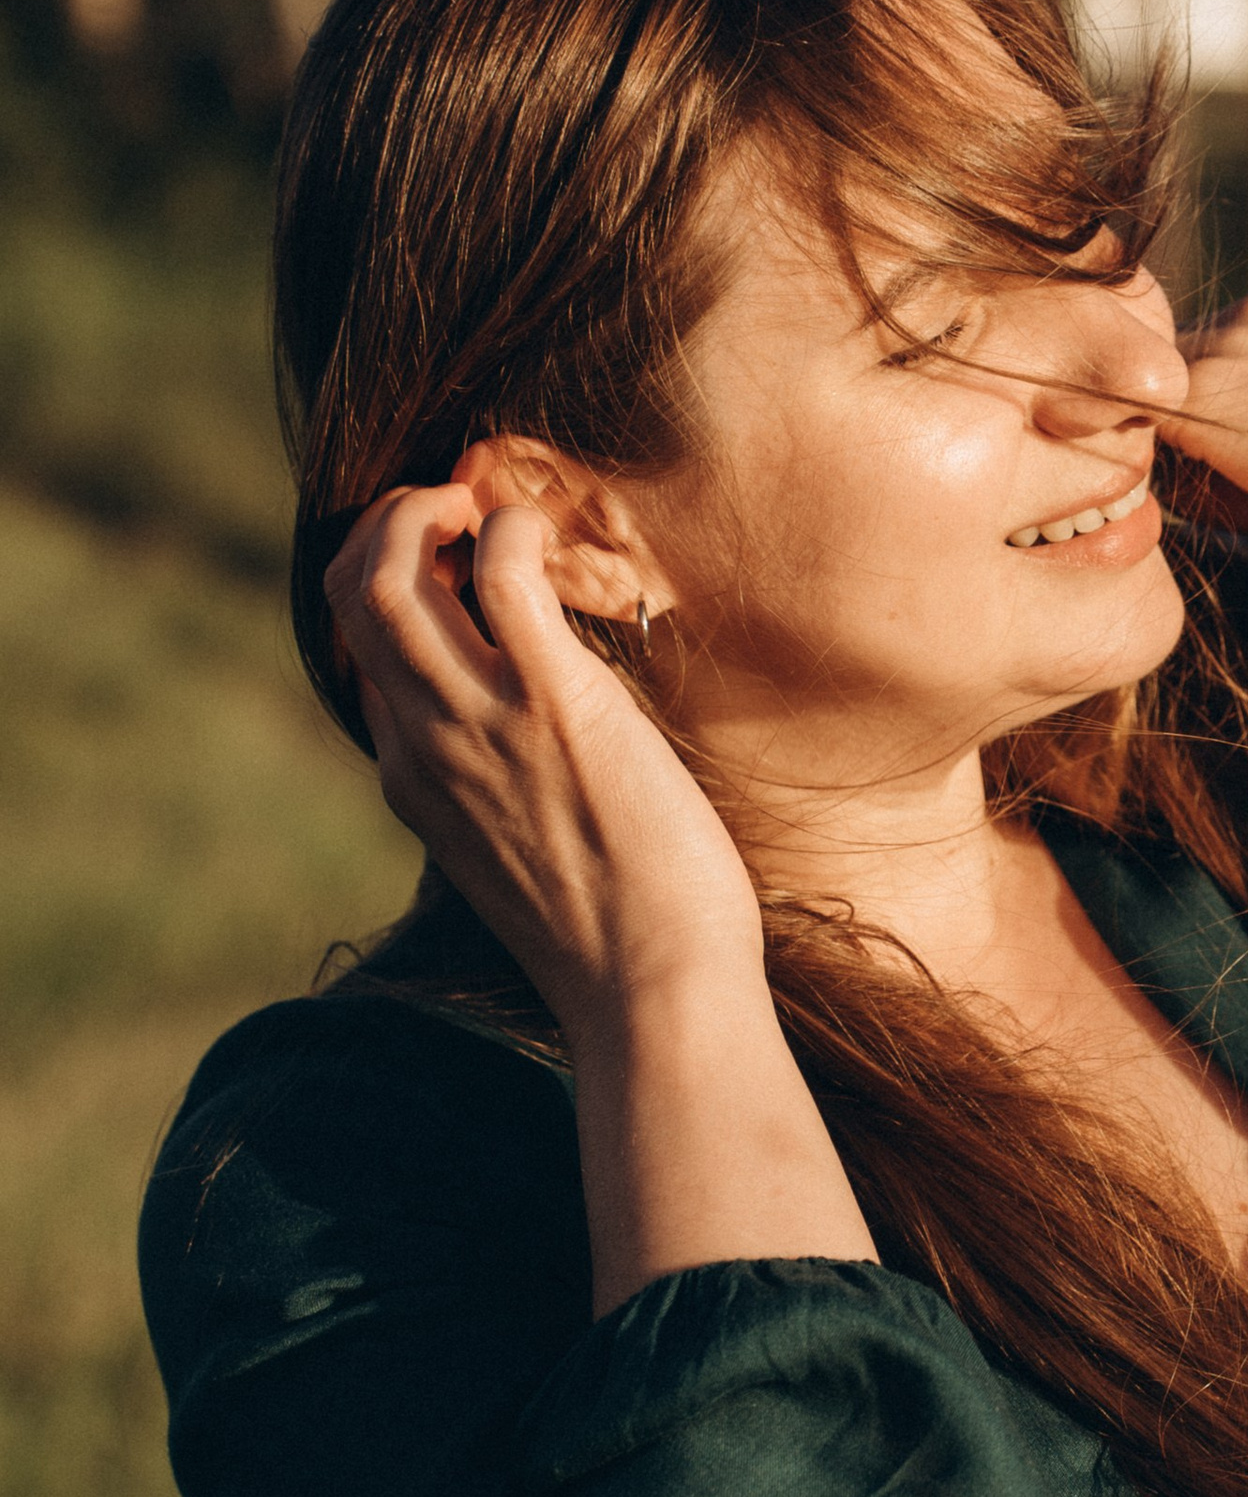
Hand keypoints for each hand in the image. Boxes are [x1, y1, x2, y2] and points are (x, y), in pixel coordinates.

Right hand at [324, 472, 763, 1047]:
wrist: (650, 988)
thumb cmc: (616, 931)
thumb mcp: (520, 857)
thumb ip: (498, 792)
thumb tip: (536, 747)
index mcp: (410, 780)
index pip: (360, 654)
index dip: (396, 585)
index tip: (455, 561)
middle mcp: (423, 743)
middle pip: (348, 597)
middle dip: (387, 525)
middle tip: (455, 511)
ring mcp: (477, 719)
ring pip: (387, 574)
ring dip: (425, 510)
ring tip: (484, 508)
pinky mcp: (553, 699)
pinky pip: (501, 571)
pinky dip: (509, 526)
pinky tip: (542, 535)